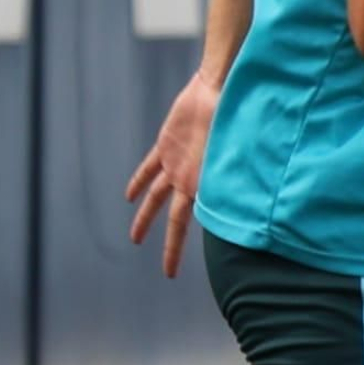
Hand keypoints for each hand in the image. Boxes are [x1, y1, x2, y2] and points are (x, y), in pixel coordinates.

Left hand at [126, 71, 220, 277]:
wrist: (217, 90)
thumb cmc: (229, 121)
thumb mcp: (230, 157)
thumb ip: (226, 184)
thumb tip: (234, 209)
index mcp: (200, 186)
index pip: (183, 226)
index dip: (174, 250)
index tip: (170, 274)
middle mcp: (189, 180)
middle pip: (174, 220)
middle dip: (169, 246)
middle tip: (166, 271)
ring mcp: (176, 164)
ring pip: (156, 198)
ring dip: (145, 217)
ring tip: (135, 237)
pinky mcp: (166, 146)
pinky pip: (149, 169)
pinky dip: (139, 182)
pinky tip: (129, 197)